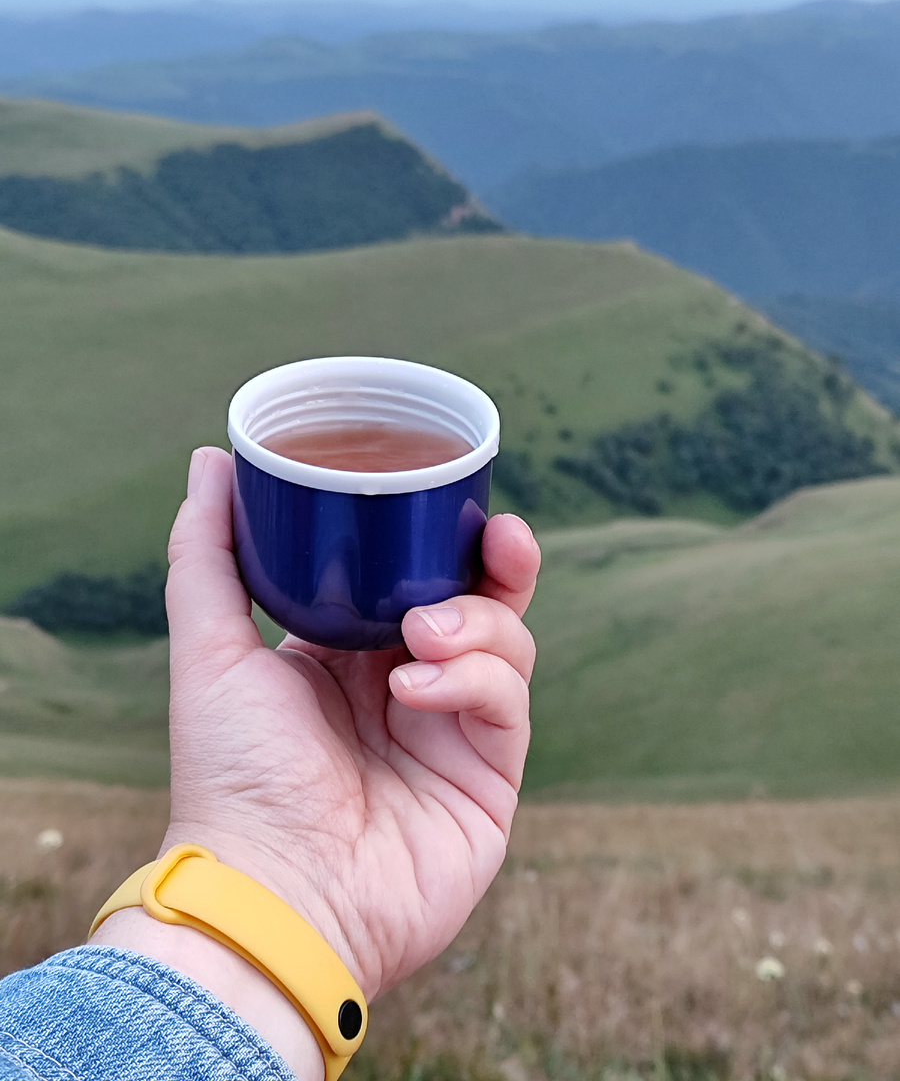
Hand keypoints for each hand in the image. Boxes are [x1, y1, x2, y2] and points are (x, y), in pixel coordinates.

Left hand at [150, 444, 536, 998]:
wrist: (271, 894)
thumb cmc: (230, 778)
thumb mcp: (209, 651)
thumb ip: (208, 554)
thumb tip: (210, 460)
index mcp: (351, 657)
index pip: (415, 578)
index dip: (442, 535)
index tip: (452, 492)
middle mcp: (409, 688)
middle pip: (482, 602)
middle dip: (499, 562)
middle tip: (498, 537)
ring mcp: (454, 734)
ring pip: (508, 643)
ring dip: (476, 623)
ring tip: (421, 634)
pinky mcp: (490, 777)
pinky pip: (507, 702)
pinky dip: (472, 680)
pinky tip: (417, 688)